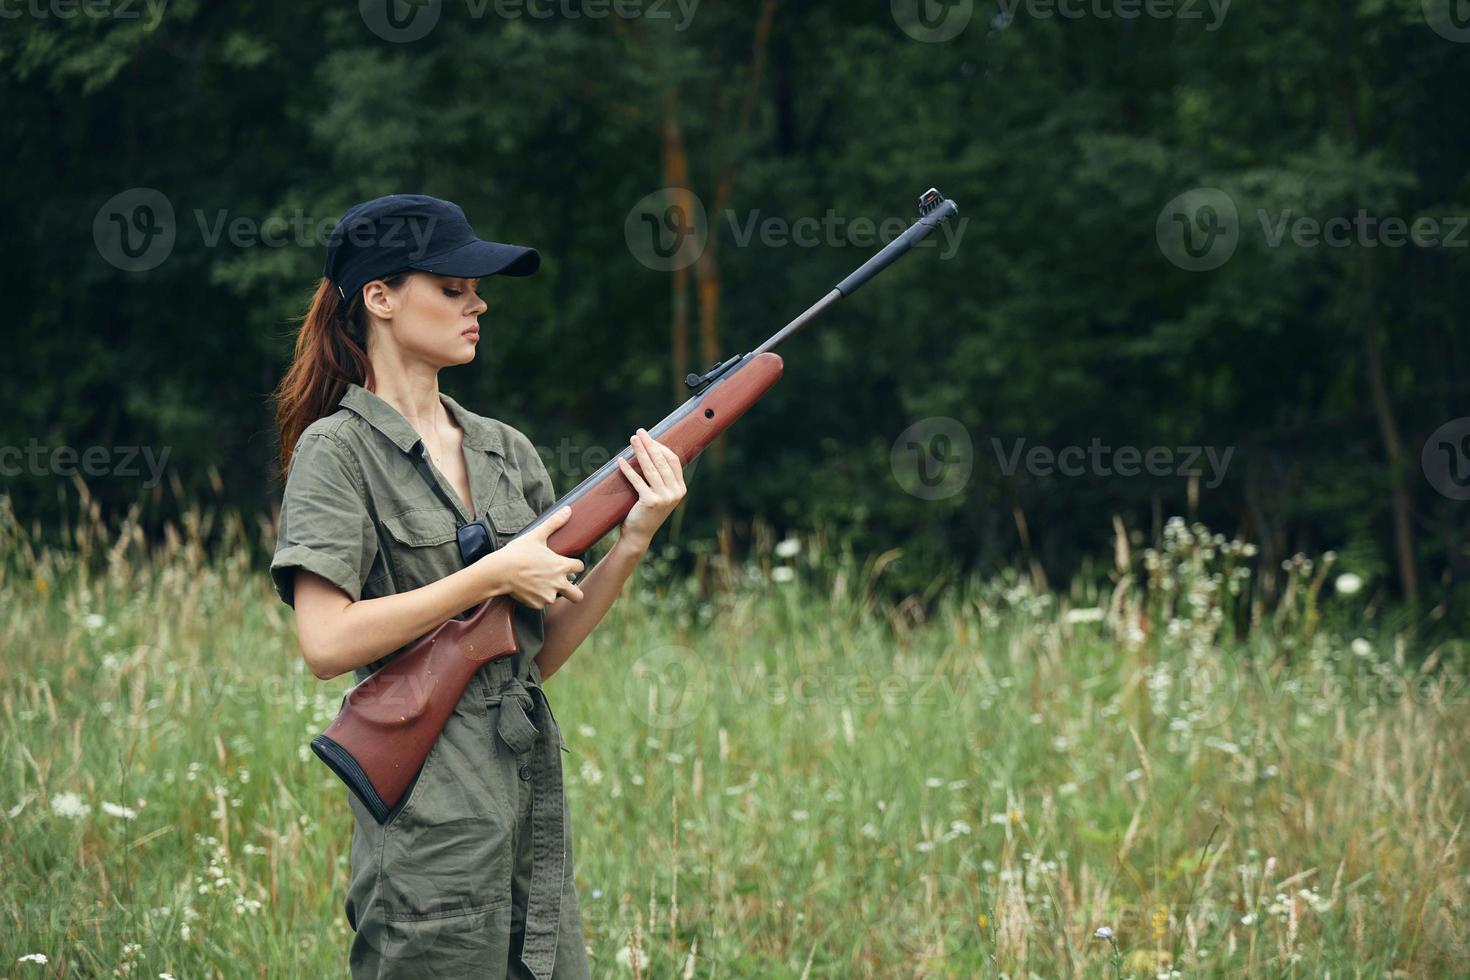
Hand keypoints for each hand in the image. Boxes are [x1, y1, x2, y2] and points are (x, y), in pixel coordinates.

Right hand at [486, 506, 585, 609]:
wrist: (499, 572)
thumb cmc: (518, 553)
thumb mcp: (536, 535)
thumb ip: (554, 523)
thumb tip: (568, 509)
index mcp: (561, 566)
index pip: (580, 567)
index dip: (575, 564)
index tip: (568, 563)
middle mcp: (558, 584)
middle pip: (577, 595)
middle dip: (574, 591)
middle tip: (564, 584)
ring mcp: (548, 596)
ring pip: (555, 598)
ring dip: (550, 592)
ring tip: (536, 581)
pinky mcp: (536, 604)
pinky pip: (541, 603)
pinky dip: (536, 597)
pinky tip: (526, 587)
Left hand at [616, 428, 686, 548]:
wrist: (639, 536)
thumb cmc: (645, 512)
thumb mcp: (658, 494)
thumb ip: (659, 478)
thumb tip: (649, 451)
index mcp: (680, 488)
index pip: (673, 460)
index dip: (661, 447)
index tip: (649, 438)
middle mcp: (675, 492)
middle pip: (662, 461)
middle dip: (650, 444)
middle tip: (639, 432)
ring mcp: (664, 498)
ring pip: (651, 468)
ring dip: (640, 451)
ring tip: (632, 439)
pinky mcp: (651, 502)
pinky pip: (638, 481)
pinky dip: (629, 470)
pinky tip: (621, 461)